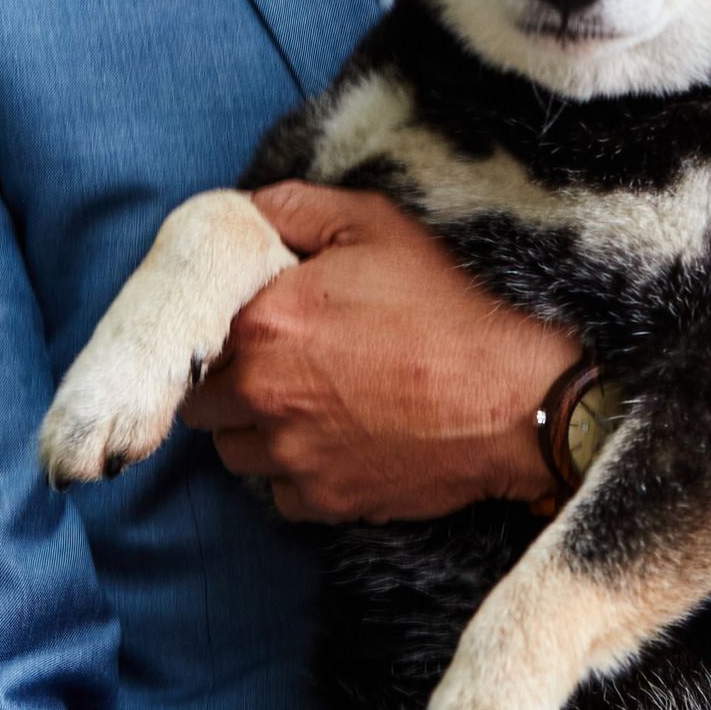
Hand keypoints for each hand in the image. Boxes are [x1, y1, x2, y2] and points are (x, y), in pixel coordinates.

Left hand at [176, 181, 572, 521]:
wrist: (517, 397)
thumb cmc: (449, 305)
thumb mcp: (376, 225)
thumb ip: (294, 208)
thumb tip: (245, 211)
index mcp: (263, 321)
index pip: (192, 332)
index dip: (218, 325)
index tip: (248, 322)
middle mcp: (262, 394)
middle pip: (202, 400)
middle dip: (229, 380)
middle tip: (281, 362)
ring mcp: (292, 455)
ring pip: (234, 451)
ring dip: (257, 430)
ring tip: (310, 402)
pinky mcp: (325, 501)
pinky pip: (281, 492)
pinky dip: (298, 472)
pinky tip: (339, 439)